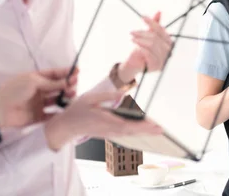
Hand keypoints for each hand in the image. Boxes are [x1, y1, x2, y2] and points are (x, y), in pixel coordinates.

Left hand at [0, 67, 77, 128]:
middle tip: (75, 85)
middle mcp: (39, 90)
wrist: (0, 111)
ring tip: (72, 96)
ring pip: (56, 100)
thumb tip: (68, 81)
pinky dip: (59, 112)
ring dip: (65, 97)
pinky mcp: (38, 116)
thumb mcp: (34, 82)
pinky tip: (66, 110)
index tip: (77, 71)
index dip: (65, 73)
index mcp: (36, 79)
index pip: (54, 74)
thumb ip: (52, 83)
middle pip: (57, 87)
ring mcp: (39, 103)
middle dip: (67, 85)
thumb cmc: (14, 91)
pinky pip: (52, 114)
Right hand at [44, 91, 162, 150]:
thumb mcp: (90, 98)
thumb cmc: (77, 111)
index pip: (125, 124)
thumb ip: (107, 96)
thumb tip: (123, 94)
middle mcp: (108, 129)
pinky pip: (125, 133)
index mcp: (104, 120)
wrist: (66, 126)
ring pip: (129, 133)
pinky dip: (136, 132)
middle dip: (147, 130)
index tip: (151, 124)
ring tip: (157, 129)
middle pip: (131, 131)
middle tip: (161, 129)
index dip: (140, 125)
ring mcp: (109, 133)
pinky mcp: (109, 133)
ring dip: (144, 132)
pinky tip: (144, 129)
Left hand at [118, 11, 172, 83]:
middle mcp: (169, 51)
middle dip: (143, 33)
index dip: (152, 23)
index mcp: (169, 42)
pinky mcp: (157, 66)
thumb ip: (155, 25)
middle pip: (155, 37)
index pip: (161, 30)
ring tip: (132, 39)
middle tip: (132, 32)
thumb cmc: (144, 48)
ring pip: (152, 44)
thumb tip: (159, 11)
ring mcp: (164, 59)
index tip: (142, 17)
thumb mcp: (149, 35)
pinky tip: (135, 46)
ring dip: (140, 40)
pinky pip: (148, 53)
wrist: (136, 64)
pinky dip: (141, 48)